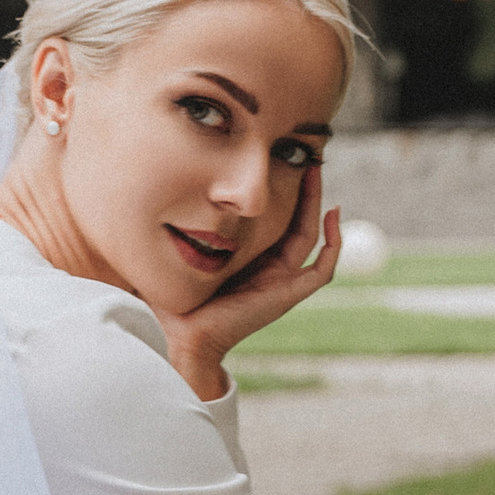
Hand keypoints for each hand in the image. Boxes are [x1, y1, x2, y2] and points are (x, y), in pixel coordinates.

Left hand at [154, 170, 342, 400]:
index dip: (282, 193)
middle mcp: (270, 270)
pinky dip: (333, 243)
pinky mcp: (289, 295)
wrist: (184, 337)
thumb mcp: (181, 254)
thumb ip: (182, 230)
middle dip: (304, 190)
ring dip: (317, 204)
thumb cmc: (176, 300)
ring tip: (315, 171)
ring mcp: (282, 283)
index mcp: (249, 261)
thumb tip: (160, 194)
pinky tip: (332, 213)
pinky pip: (322, 268)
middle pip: (297, 222)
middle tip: (306, 158)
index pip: (274, 220)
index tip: (279, 161)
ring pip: (311, 238)